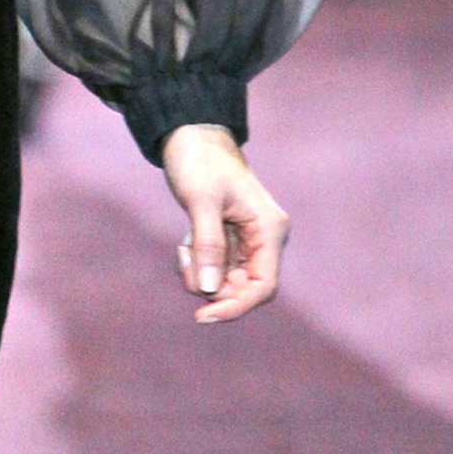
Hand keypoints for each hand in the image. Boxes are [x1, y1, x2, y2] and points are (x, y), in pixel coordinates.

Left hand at [160, 123, 287, 324]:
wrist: (191, 137)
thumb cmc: (200, 162)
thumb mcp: (201, 202)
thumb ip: (207, 245)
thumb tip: (209, 289)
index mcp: (270, 229)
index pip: (263, 287)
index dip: (236, 307)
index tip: (203, 316)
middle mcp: (264, 240)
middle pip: (242, 290)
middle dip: (210, 286)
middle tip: (183, 259)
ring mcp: (246, 243)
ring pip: (224, 283)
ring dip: (198, 274)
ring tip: (182, 245)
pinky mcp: (228, 242)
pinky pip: (212, 271)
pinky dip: (194, 265)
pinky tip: (184, 241)